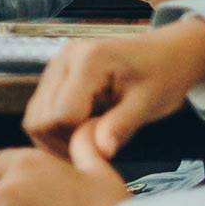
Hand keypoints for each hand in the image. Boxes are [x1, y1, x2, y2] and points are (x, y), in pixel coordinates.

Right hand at [20, 17, 204, 161]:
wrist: (169, 52)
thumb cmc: (164, 74)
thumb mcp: (149, 103)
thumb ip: (121, 126)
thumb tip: (100, 153)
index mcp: (88, 60)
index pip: (60, 116)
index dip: (77, 141)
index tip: (104, 149)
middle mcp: (65, 57)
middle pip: (39, 119)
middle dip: (62, 143)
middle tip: (94, 151)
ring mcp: (57, 63)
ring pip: (35, 116)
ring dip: (57, 137)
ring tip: (90, 141)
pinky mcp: (56, 72)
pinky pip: (42, 108)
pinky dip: (57, 127)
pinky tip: (85, 129)